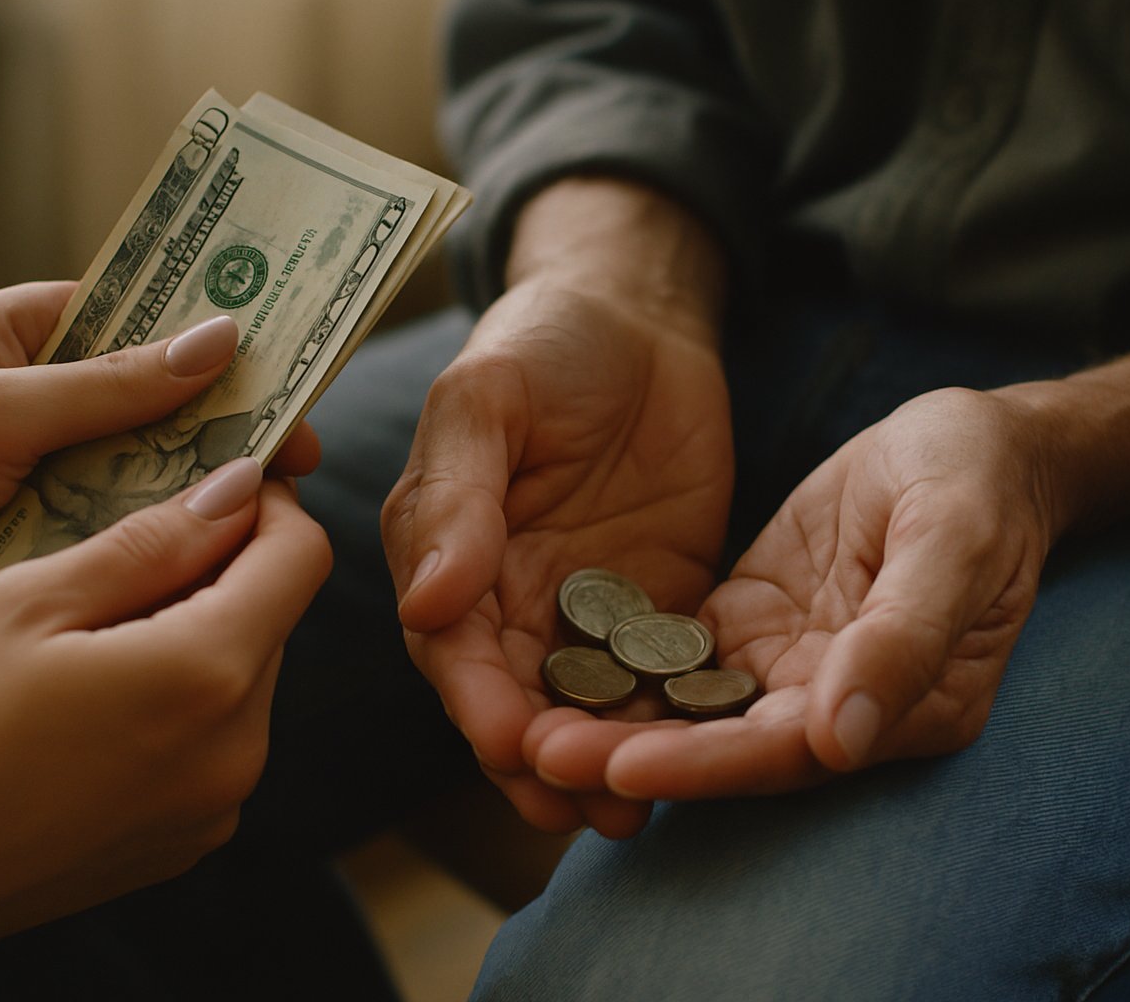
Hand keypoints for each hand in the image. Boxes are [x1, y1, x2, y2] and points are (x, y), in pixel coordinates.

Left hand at [0, 282, 320, 640]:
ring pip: (139, 481)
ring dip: (182, 504)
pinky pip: (104, 538)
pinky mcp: (29, 536)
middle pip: (161, 411)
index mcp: (37, 335)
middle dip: (221, 440)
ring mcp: (41, 470)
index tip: (296, 390)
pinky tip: (194, 576)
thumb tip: (221, 342)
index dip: (230, 357)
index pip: (155, 328)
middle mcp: (48, 398)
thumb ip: (110, 389)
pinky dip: (139, 553)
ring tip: (256, 531)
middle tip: (294, 477)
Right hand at [0, 458, 331, 959]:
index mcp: (206, 676)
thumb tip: (236, 489)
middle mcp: (238, 748)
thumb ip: (152, 540)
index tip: (217, 488)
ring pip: (245, 679)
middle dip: (223, 572)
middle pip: (274, 618)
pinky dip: (180, 703)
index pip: (302, 557)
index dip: (269, 507)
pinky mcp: (190, 840)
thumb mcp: (28, 602)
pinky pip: (216, 741)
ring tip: (98, 635)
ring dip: (199, 637)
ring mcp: (218, 805)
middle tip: (131, 556)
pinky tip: (98, 703)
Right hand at [382, 275, 733, 835]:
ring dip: (606, 760)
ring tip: (636, 812)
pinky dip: (670, 719)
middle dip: (542, 759)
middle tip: (581, 806)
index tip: (510, 743)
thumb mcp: (485, 398)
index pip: (452, 649)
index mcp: (448, 555)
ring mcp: (584, 611)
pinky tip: (700, 756)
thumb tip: (429, 601)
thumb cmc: (543, 341)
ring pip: (585, 707)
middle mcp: (509, 599)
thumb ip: (456, 494)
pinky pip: (660, 677)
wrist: (639, 317)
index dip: (477, 701)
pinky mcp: (656, 609)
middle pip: (516, 700)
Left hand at [533, 387, 1056, 799]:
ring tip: (519, 728)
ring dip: (614, 722)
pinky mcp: (750, 625)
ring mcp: (788, 667)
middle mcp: (835, 706)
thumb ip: (903, 636)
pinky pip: (677, 657)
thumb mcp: (953, 537)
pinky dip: (621, 668)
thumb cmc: (977, 479)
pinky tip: (549, 666)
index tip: (620, 764)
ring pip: (690, 711)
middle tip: (537, 757)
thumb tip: (840, 739)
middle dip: (633, 755)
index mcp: (904, 707)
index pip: (788, 752)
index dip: (704, 763)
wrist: (970, 439)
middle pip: (724, 746)